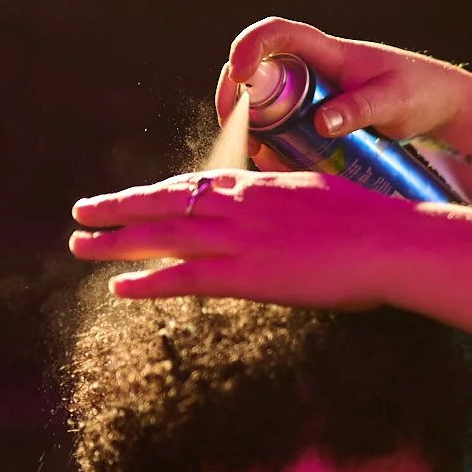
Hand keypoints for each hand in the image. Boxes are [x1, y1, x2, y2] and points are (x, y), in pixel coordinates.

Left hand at [68, 169, 419, 306]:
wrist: (391, 243)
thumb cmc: (375, 225)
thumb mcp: (327, 197)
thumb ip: (296, 202)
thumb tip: (292, 213)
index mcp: (261, 185)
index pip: (196, 185)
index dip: (158, 193)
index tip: (132, 198)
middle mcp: (240, 205)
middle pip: (164, 203)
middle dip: (118, 208)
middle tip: (82, 212)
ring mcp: (239, 238)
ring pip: (160, 236)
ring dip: (115, 242)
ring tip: (80, 245)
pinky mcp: (245, 274)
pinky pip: (182, 276)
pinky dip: (148, 281)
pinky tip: (120, 286)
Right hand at [213, 18, 471, 145]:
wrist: (438, 105)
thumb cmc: (420, 93)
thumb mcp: (394, 102)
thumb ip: (360, 109)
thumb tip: (321, 123)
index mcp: (328, 52)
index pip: (278, 34)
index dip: (250, 46)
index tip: (241, 74)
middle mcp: (311, 68)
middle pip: (256, 72)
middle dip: (237, 98)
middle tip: (239, 133)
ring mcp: (311, 93)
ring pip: (264, 103)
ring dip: (251, 127)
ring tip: (262, 157)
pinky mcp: (315, 116)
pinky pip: (281, 126)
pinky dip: (272, 144)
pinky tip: (277, 165)